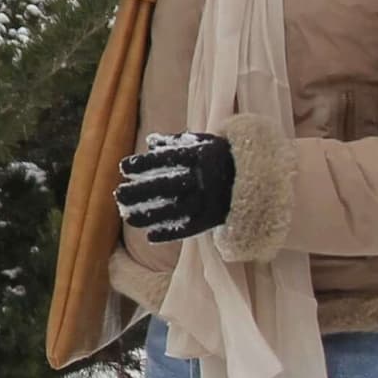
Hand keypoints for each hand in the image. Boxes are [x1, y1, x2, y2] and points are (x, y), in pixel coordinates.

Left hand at [114, 132, 237, 243]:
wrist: (259, 179)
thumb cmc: (224, 157)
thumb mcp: (204, 144)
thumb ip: (177, 143)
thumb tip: (150, 141)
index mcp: (200, 156)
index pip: (165, 159)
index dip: (143, 164)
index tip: (123, 168)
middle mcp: (203, 179)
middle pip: (165, 185)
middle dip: (139, 191)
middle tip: (118, 194)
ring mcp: (208, 200)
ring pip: (173, 209)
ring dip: (148, 215)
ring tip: (127, 217)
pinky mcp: (213, 219)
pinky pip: (188, 228)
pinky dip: (169, 233)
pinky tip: (150, 236)